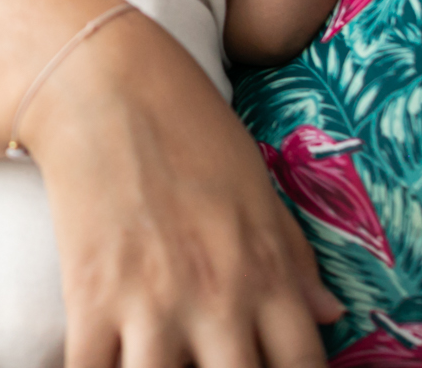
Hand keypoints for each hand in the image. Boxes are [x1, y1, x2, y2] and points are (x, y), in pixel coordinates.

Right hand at [30, 15, 341, 367]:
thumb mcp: (256, 187)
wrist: (103, 82)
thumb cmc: (187, 125)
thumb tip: (331, 313)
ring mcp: (154, 304)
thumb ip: (293, 257)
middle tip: (208, 363)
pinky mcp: (90, 298)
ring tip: (155, 361)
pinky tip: (104, 361)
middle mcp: (220, 300)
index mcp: (268, 274)